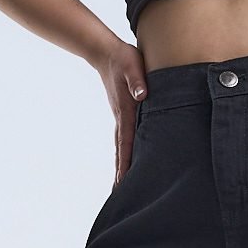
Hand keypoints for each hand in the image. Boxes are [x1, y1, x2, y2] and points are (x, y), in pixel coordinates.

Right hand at [97, 43, 147, 185]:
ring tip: (121, 185)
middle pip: (122, 150)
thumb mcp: (131, 65)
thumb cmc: (123, 59)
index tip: (123, 181)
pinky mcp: (124, 113)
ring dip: (121, 165)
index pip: (126, 142)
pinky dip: (124, 152)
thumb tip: (141, 95)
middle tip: (119, 194)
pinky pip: (125, 138)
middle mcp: (122, 118)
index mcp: (126, 111)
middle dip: (121, 172)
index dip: (125, 162)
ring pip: (122, 146)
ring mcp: (121, 117)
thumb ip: (137, 80)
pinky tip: (128, 160)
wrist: (106, 53)